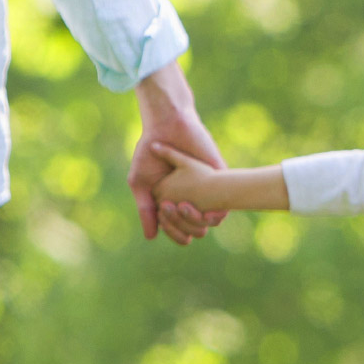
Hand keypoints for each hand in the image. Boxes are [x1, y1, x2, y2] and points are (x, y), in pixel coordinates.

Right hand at [130, 62, 224, 244]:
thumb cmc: (150, 152)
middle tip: (168, 206)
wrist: (166, 126)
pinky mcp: (218, 179)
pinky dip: (212, 215)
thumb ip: (145, 210)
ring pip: (207, 223)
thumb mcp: (140, 183)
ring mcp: (206, 192)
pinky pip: (222, 208)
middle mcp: (191, 201)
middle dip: (180, 226)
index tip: (162, 216)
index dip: (172, 231)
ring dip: (193, 222)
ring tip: (180, 205)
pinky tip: (199, 208)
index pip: (178, 230)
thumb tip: (151, 237)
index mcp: (173, 203)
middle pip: (193, 230)